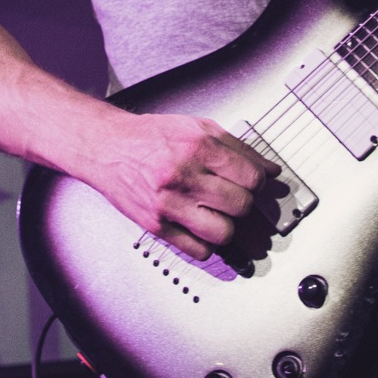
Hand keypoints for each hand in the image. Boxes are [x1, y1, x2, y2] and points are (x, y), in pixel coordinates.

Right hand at [88, 113, 278, 260]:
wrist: (107, 147)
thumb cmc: (150, 137)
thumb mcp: (196, 127)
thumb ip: (237, 148)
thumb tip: (269, 170)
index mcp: (197, 146)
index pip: (250, 177)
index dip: (256, 182)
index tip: (250, 183)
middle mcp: (183, 174)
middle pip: (240, 205)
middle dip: (242, 202)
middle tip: (232, 196)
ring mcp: (168, 203)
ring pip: (223, 232)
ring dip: (226, 226)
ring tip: (216, 214)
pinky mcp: (156, 225)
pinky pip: (197, 249)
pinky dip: (206, 244)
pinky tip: (200, 228)